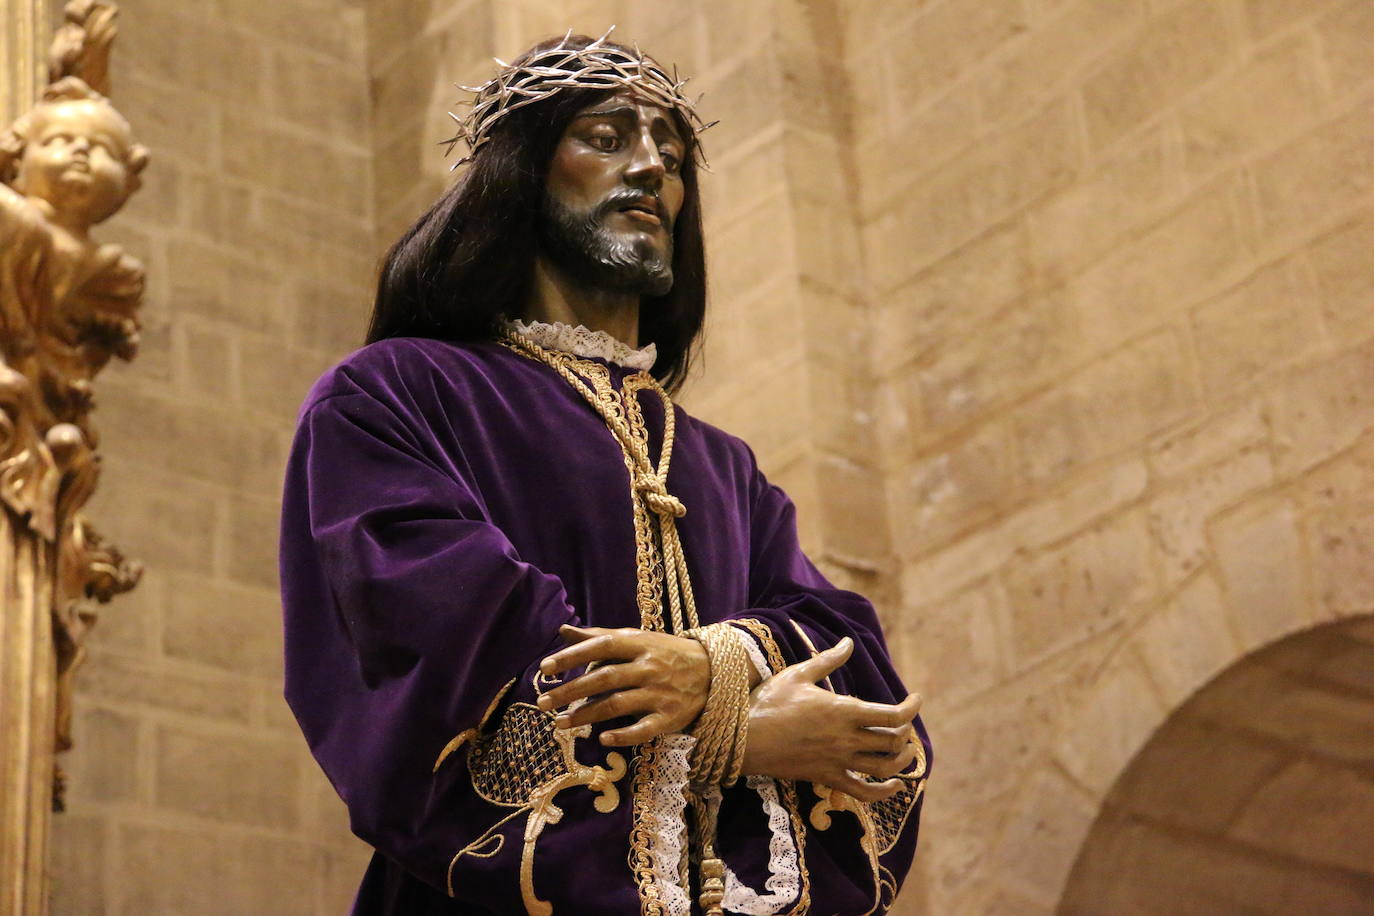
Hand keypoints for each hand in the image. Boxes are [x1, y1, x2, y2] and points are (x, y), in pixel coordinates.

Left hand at [537, 624, 710, 746]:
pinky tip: (602, 739)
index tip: (546, 668)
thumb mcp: (636, 639)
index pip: (601, 646)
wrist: (713, 671)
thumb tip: (562, 630)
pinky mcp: (670, 717)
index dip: (573, 656)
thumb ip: (598, 637)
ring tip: (560, 724)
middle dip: (570, 691)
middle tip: (542, 703)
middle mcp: (648, 667)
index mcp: (639, 644)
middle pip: (604, 678)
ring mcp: (660, 693)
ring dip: (586, 715)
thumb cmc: (664, 653)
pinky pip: (644, 729)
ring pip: (618, 705)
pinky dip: (623, 735)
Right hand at [742, 637, 922, 801]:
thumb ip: (828, 660)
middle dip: (906, 734)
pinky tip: (894, 786)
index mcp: (843, 711)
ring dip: (902, 761)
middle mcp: (846, 739)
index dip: (911, 708)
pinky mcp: (827, 778)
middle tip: (905, 724)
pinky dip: (884, 792)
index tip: (916, 699)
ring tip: (905, 751)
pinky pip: (863, 793)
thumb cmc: (768, 703)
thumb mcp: (797, 674)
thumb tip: (848, 642)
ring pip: (884, 768)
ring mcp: (838, 762)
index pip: (893, 715)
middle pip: (893, 742)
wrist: (744, 740)